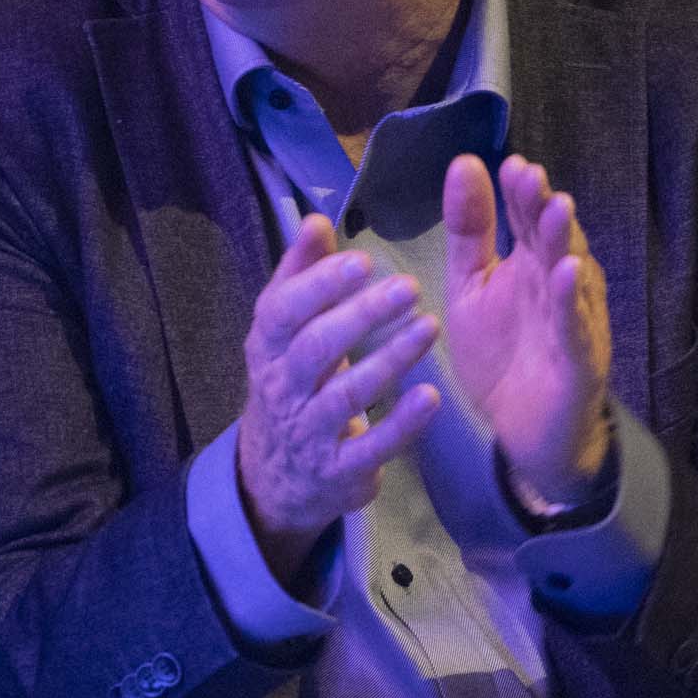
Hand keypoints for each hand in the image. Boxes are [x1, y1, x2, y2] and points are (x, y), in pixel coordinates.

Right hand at [235, 218, 440, 565]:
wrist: (277, 477)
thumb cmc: (292, 383)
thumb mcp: (285, 332)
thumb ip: (301, 275)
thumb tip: (315, 221)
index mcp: (266, 347)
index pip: (282, 311)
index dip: (319, 285)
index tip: (362, 261)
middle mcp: (282, 388)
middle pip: (315, 348)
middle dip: (361, 315)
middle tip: (409, 287)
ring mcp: (309, 433)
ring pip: (345, 394)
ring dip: (389, 359)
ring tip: (429, 327)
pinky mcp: (340, 470)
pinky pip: (371, 448)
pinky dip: (400, 424)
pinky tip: (430, 397)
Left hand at [440, 153, 612, 511]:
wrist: (518, 436)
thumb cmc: (499, 356)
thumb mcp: (471, 287)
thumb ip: (469, 231)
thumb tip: (464, 162)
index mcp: (531, 264)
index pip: (528, 219)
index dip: (521, 193)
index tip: (510, 165)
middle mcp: (558, 285)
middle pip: (554, 239)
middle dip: (544, 207)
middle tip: (531, 176)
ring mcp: (574, 321)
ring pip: (572, 276)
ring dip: (566, 243)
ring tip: (558, 209)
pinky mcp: (580, 360)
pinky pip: (576, 326)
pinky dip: (572, 301)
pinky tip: (567, 273)